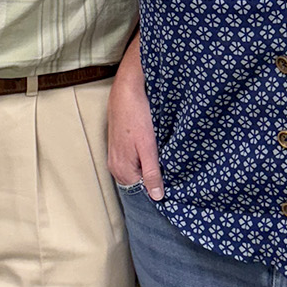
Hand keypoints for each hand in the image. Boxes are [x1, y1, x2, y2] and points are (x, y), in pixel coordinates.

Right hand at [107, 37, 163, 199]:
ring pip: (136, 170)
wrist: (126, 89)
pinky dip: (143, 157)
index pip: (140, 192)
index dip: (156, 188)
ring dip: (149, 167)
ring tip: (162, 157)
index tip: (171, 184)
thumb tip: (157, 197)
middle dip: (153, 178)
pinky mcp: (118, 144)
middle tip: (169, 168)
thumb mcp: (148, 147)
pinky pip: (132, 160)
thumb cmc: (136, 116)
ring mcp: (115, 155)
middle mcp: (115, 165)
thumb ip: (152, 173)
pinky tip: (153, 148)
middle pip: (137, 182)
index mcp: (121, 170)